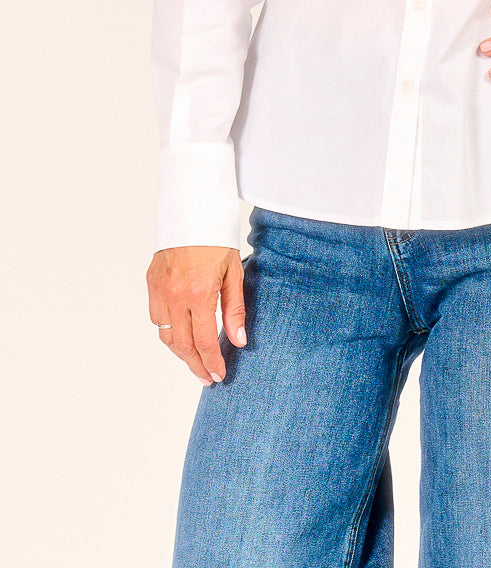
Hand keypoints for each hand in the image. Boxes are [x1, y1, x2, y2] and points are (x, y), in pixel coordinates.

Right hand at [146, 246, 245, 385]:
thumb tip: (238, 340)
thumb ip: (235, 310)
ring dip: (180, 352)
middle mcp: (175, 296)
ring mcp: (159, 291)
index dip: (211, 363)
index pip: (204, 342)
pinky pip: (156, 318)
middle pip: (182, 345)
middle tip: (207, 378)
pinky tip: (180, 335)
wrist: (191, 213)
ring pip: (165, 335)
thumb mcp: (234, 273)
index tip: (219, 376)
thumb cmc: (216, 240)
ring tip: (196, 361)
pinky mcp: (151, 284)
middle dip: (196, 366)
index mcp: (199, 294)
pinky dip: (168, 332)